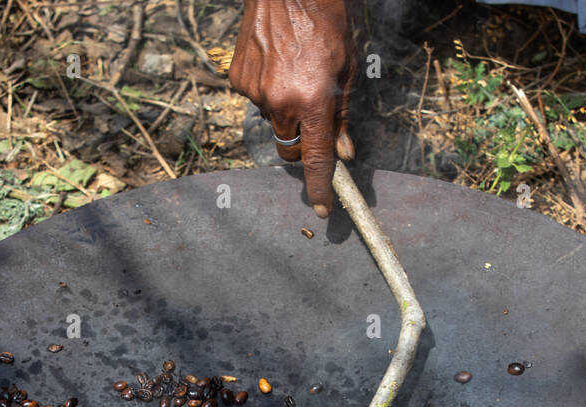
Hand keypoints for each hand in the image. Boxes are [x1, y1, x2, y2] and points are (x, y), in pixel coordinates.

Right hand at [230, 0, 360, 217]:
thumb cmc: (325, 17)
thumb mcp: (347, 66)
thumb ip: (342, 114)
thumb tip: (342, 152)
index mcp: (312, 101)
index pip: (316, 159)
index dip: (321, 187)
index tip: (324, 208)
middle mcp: (280, 102)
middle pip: (290, 147)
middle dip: (302, 142)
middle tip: (312, 119)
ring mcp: (255, 91)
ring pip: (273, 122)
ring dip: (285, 110)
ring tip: (294, 71)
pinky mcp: (238, 79)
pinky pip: (256, 99)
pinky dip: (268, 90)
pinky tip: (277, 62)